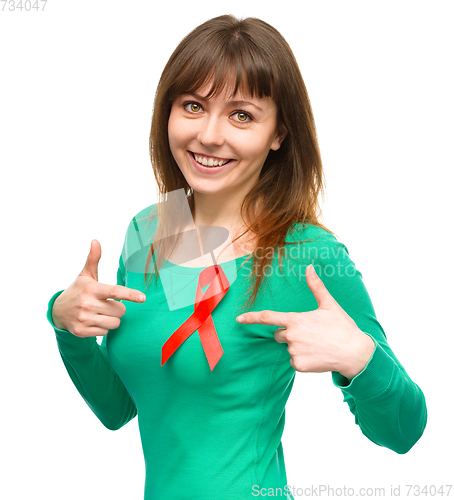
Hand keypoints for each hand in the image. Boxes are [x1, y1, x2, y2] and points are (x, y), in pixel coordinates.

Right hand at [51, 239, 146, 337]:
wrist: (58, 311)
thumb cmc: (78, 290)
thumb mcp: (85, 275)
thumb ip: (93, 259)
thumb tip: (95, 241)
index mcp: (92, 289)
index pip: (115, 292)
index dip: (130, 294)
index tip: (142, 298)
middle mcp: (88, 304)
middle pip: (121, 310)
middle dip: (118, 308)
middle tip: (107, 304)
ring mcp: (84, 319)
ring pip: (115, 323)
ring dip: (112, 319)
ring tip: (101, 313)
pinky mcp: (82, 332)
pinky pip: (105, 333)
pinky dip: (103, 328)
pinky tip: (93, 321)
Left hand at [236, 264, 374, 379]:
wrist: (355, 353)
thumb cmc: (342, 327)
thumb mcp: (329, 305)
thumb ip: (316, 286)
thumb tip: (309, 267)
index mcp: (296, 320)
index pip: (268, 318)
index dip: (252, 317)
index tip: (239, 318)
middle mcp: (291, 336)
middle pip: (280, 335)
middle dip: (290, 334)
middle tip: (311, 334)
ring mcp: (294, 351)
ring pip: (289, 348)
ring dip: (299, 347)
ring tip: (318, 345)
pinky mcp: (299, 365)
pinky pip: (294, 361)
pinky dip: (303, 360)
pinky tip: (317, 355)